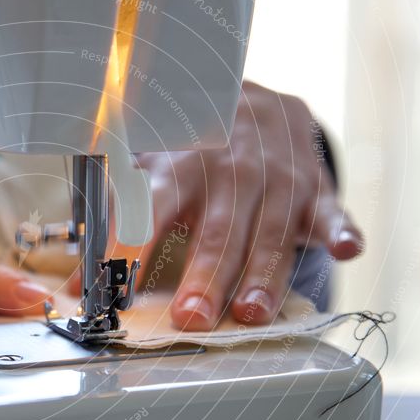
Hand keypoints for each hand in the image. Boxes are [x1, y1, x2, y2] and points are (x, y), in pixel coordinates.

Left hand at [118, 81, 362, 329]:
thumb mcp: (145, 170)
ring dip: (261, 274)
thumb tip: (73, 286)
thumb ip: (115, 222)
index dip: (126, 254)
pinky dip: (339, 228)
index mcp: (175, 166)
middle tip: (190, 318)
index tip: (105, 294)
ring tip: (249, 314)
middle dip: (204, 275)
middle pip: (214, 229)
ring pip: (269, 230)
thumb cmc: (186, 150)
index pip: (146, 213)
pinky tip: (346, 247)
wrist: (250, 101)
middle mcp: (226, 169)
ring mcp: (275, 176)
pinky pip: (330, 208)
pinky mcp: (313, 186)